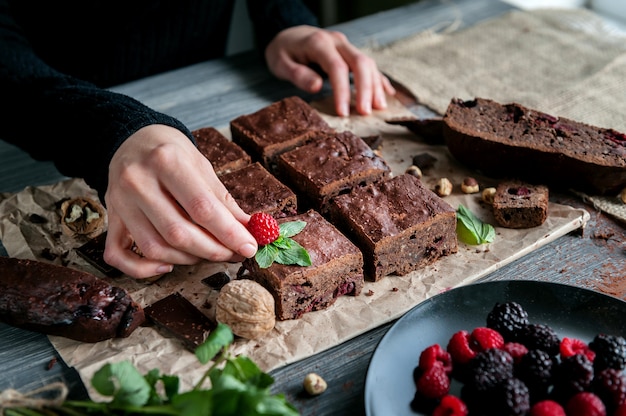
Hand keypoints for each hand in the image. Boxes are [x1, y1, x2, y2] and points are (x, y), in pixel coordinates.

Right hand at [103, 125, 257, 278]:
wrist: (132, 139)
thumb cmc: (171, 153)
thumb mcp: (201, 165)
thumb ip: (223, 200)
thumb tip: (248, 230)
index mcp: (166, 160)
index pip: (202, 207)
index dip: (229, 233)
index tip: (249, 247)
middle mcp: (137, 181)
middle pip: (178, 232)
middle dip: (213, 250)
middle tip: (234, 255)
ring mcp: (119, 202)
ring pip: (155, 248)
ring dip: (188, 259)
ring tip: (208, 253)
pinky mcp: (110, 218)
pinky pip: (118, 255)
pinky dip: (144, 269)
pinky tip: (168, 265)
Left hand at [265, 25, 395, 116]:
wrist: (289, 35)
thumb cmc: (284, 51)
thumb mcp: (281, 63)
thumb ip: (298, 74)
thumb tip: (317, 87)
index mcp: (319, 43)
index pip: (337, 67)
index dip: (342, 91)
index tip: (343, 112)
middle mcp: (338, 42)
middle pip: (360, 63)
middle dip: (366, 89)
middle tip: (365, 113)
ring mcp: (347, 46)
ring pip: (368, 64)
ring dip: (375, 86)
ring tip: (379, 108)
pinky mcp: (350, 53)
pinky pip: (369, 65)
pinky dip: (378, 79)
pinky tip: (386, 94)